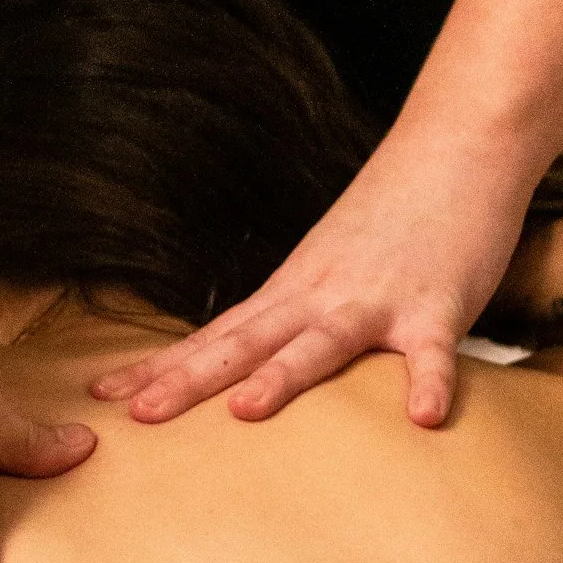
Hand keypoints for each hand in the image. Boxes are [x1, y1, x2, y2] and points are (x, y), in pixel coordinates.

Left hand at [91, 126, 536, 429]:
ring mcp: (375, 299)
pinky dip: (427, 381)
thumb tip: (249, 366)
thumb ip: (291, 317)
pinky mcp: (437, 304)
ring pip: (321, 343)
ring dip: (284, 376)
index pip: (213, 336)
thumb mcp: (325, 267)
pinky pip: (431, 351)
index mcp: (289, 292)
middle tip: (138, 416)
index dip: (161, 367)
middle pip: (244, 344)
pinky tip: (422, 419)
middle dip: (189, 381)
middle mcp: (319, 296)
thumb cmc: (392, 217)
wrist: (458, 144)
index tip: (103, 394)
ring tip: (246, 411)